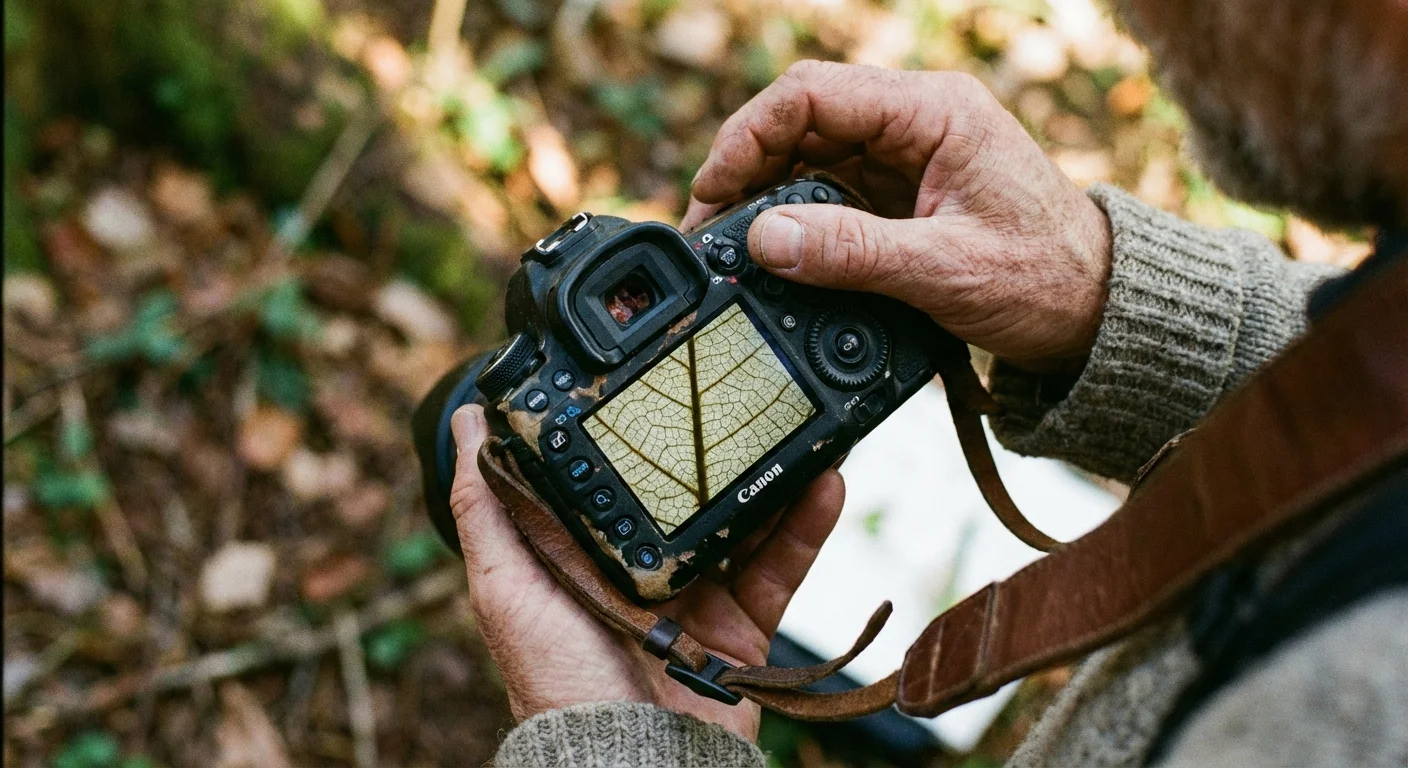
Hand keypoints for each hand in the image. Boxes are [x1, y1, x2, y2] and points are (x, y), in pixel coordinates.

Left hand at [448, 404, 844, 739]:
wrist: (630, 760)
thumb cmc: (555, 680)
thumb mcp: (505, 585)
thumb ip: (487, 508)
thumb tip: (467, 422)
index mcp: (587, 556)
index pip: (613, 479)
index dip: (633, 433)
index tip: (653, 381)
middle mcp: (642, 571)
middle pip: (685, 494)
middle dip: (713, 448)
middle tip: (737, 395)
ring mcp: (697, 597)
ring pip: (741, 521)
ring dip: (771, 474)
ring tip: (795, 423)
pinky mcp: (742, 628)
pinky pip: (782, 566)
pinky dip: (807, 525)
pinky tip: (825, 481)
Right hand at [682, 61, 1112, 368]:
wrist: (1096, 313)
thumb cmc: (1046, 281)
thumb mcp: (947, 271)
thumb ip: (853, 252)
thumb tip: (766, 239)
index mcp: (935, 111)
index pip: (813, 94)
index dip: (749, 137)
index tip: (715, 191)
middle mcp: (916, 122)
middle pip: (802, 123)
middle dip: (747, 172)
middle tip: (711, 232)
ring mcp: (907, 159)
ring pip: (809, 159)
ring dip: (766, 200)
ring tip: (731, 249)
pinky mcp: (902, 197)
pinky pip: (830, 195)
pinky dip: (795, 223)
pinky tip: (774, 257)